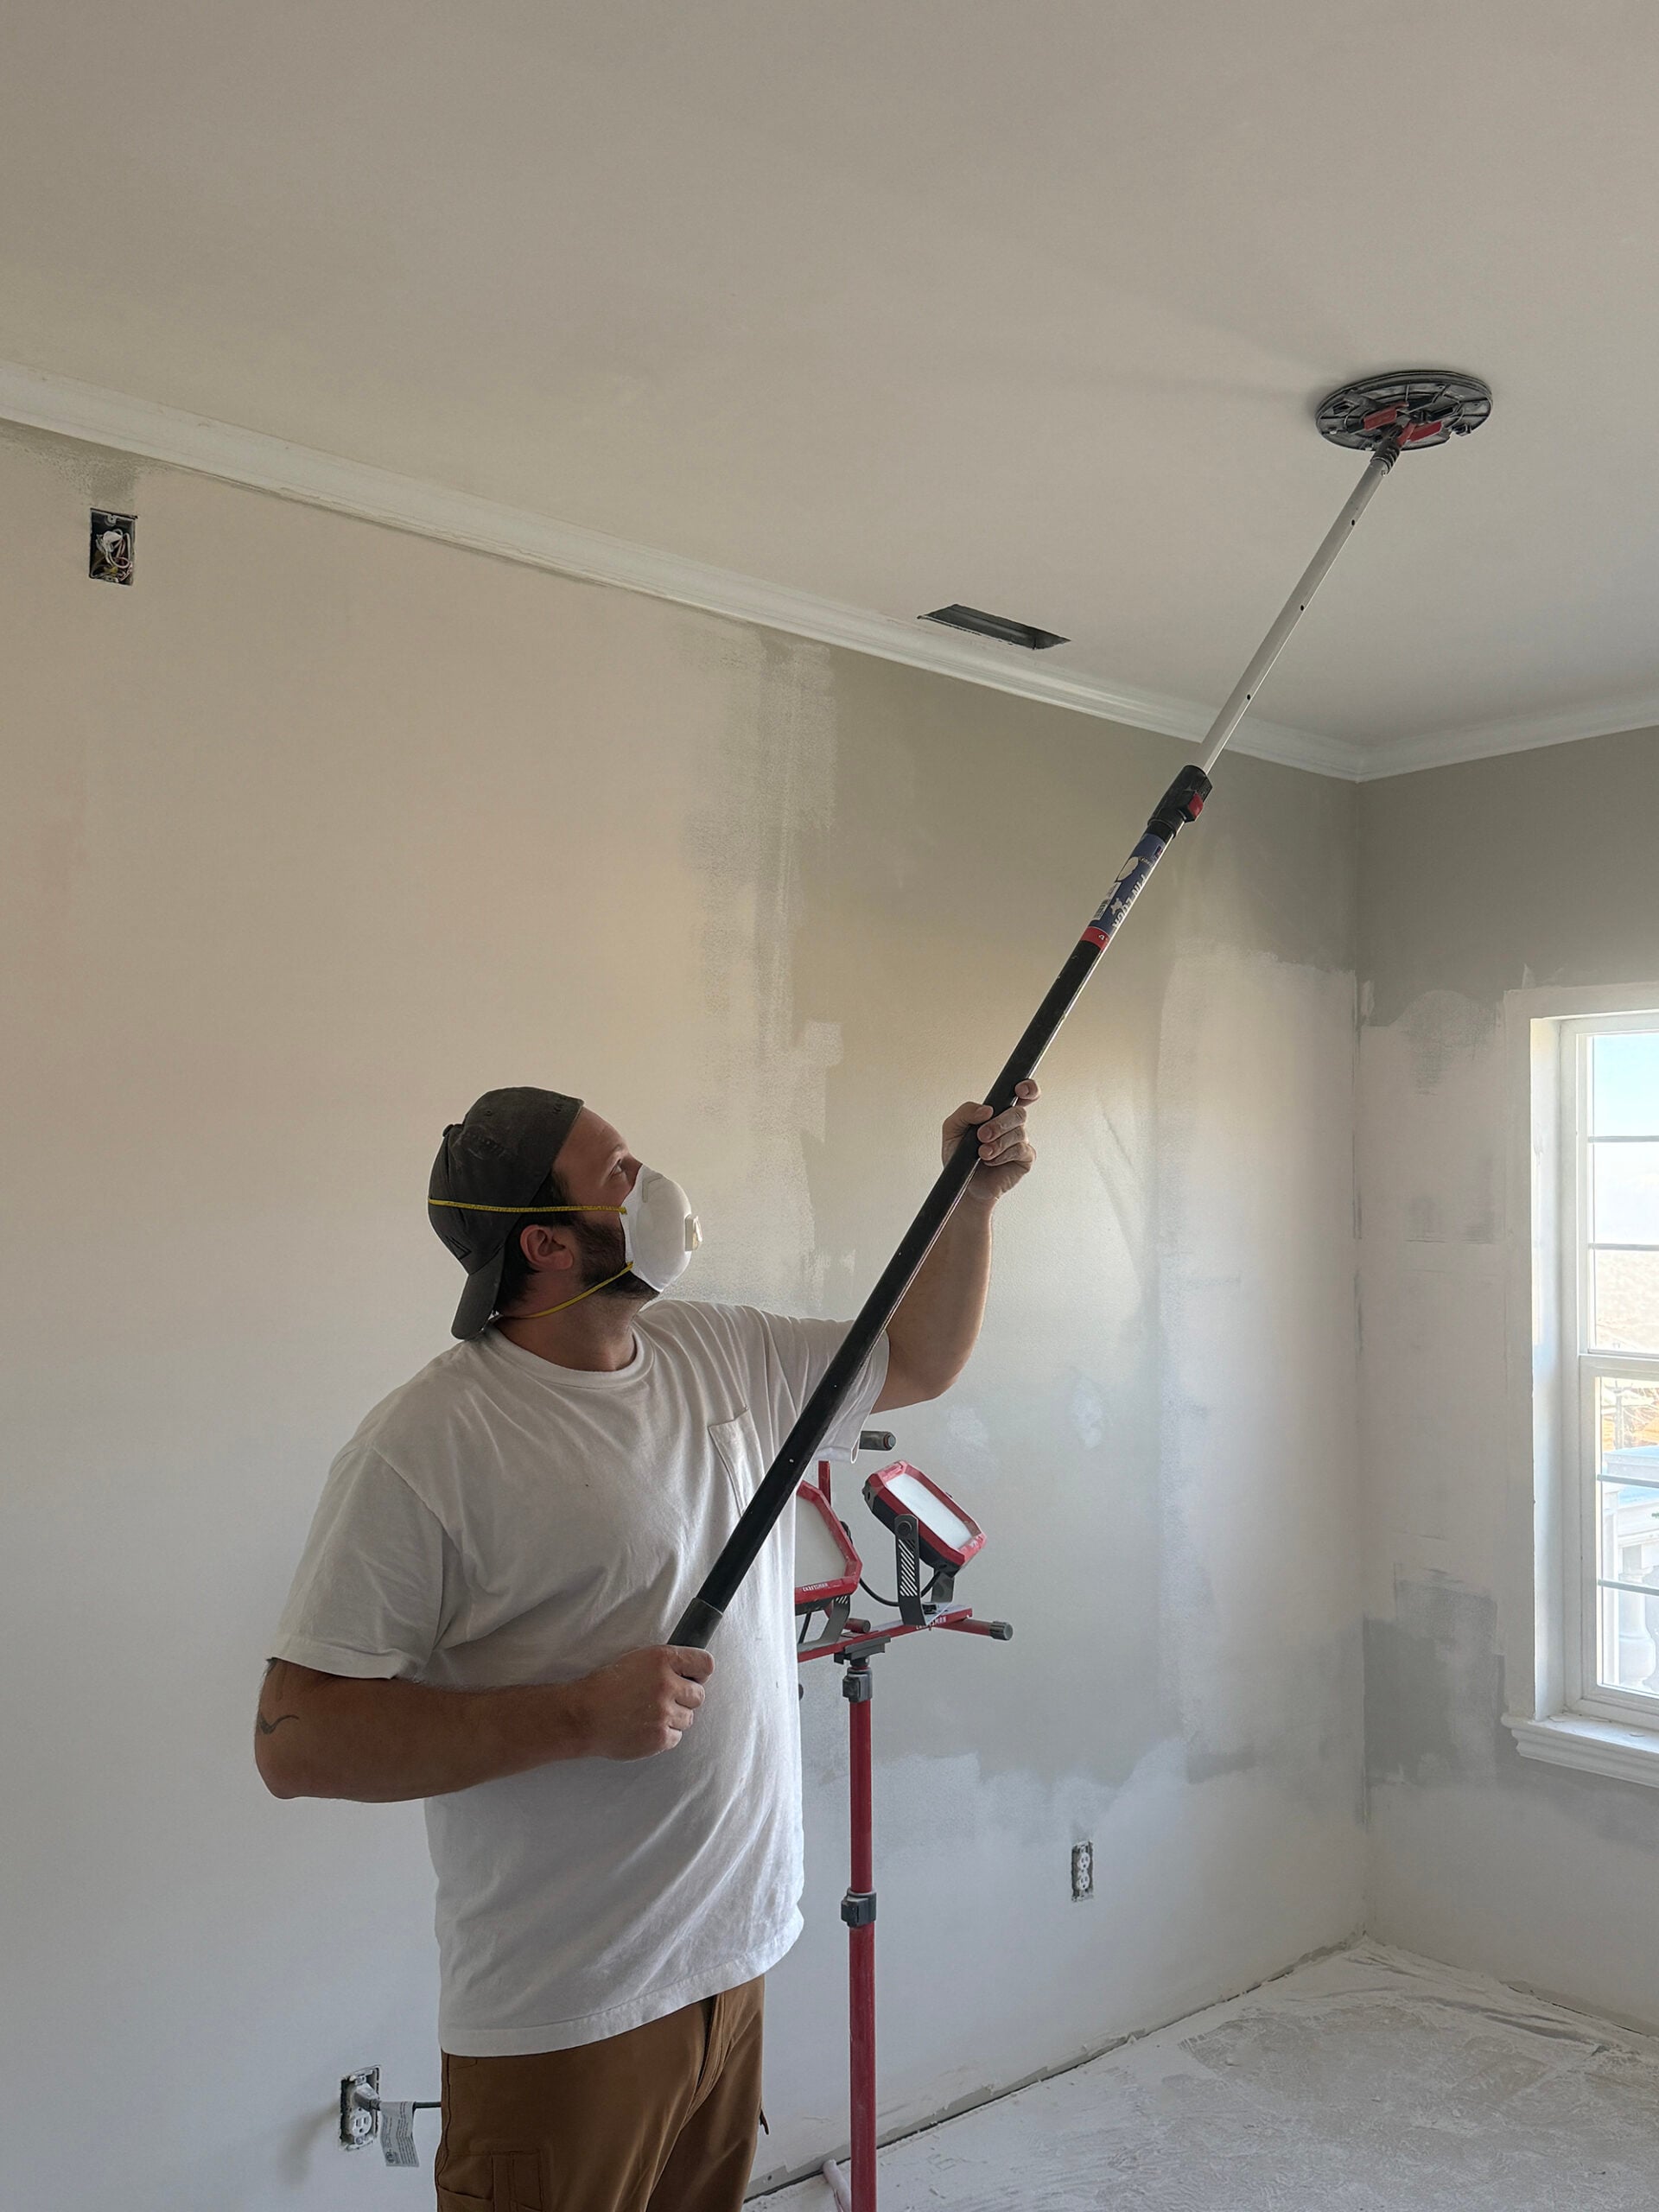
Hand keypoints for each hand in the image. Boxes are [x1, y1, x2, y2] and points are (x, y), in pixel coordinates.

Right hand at [574, 1645, 713, 1759]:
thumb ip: (665, 1664)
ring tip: (649, 1715)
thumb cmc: (606, 1686)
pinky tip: (645, 1728)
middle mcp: (667, 1684)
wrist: (582, 1715)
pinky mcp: (660, 1737)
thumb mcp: (636, 1659)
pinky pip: (676, 1737)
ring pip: (688, 1718)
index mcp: (662, 1659)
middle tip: (664, 1700)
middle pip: (699, 1695)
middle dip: (684, 1699)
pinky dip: (663, 1735)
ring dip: (673, 1718)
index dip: (699, 1673)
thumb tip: (691, 1674)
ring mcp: (664, 1713)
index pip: (705, 1664)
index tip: (693, 1678)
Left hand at [943, 1079, 1039, 1205]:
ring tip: (982, 1153)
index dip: (1027, 1088)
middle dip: (1000, 1123)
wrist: (964, 1185)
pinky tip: (991, 1160)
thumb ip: (964, 1113)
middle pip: (1018, 1112)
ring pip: (1019, 1132)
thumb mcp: (952, 1130)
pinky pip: (1020, 1150)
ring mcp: (1021, 1141)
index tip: (1020, 1090)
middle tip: (982, 1135)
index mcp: (998, 1112)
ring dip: (998, 1142)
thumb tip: (986, 1110)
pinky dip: (1003, 1154)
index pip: (1022, 1093)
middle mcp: (1012, 1124)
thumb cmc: (960, 1156)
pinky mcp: (1025, 1158)